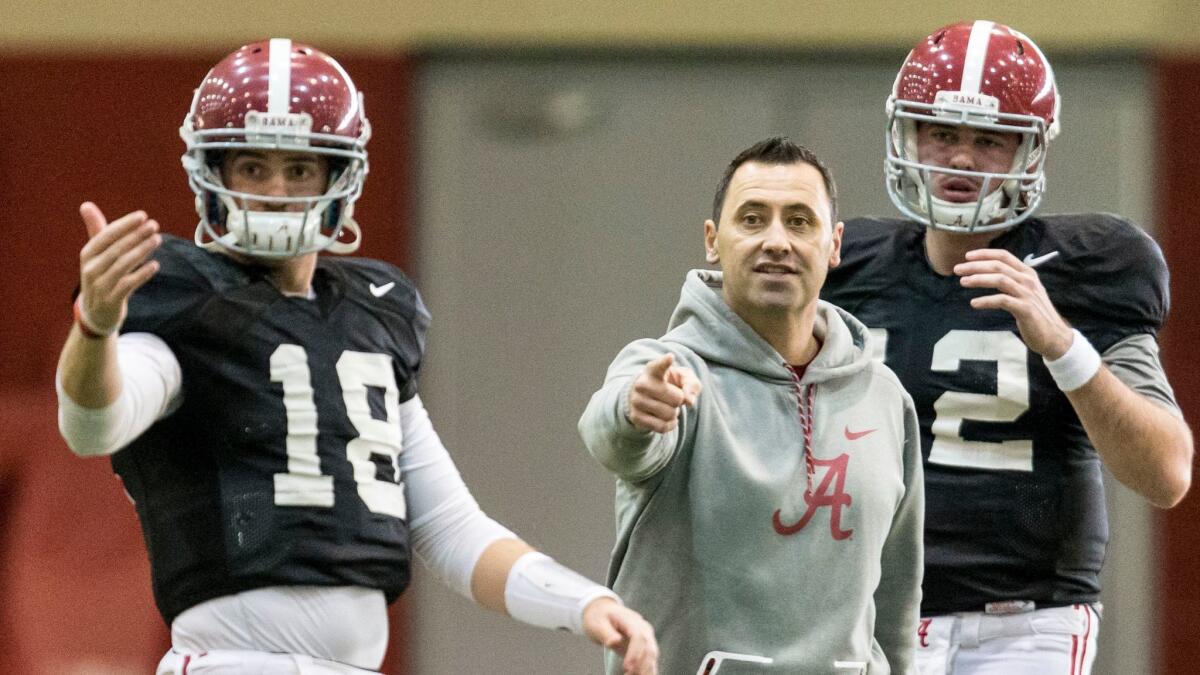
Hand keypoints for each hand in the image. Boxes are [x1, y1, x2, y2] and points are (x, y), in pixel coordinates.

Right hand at [77, 202, 161, 334]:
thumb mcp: (96, 254)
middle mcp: (91, 268)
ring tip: (158, 240)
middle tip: (154, 225)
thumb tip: (86, 204)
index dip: (124, 225)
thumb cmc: (100, 276)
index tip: (143, 216)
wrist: (95, 313)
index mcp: (88, 254)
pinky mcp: (111, 300)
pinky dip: (142, 274)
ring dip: (141, 251)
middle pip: (116, 249)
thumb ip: (96, 230)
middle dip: (136, 235)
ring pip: (123, 265)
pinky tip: (155, 265)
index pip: (106, 236)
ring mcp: (100, 285)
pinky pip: (128, 285)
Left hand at [582, 597, 658, 674]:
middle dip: (641, 665)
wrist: (604, 612)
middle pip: (649, 648)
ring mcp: (646, 638)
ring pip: (652, 656)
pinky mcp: (644, 647)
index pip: (638, 636)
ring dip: (644, 670)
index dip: (634, 653)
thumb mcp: (597, 623)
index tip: (627, 667)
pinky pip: (649, 661)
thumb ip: (606, 633)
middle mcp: (643, 628)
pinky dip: (647, 671)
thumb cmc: (599, 617)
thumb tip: (615, 642)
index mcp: (632, 620)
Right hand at [626, 353, 701, 432]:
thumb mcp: (682, 377)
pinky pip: (662, 427)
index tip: (670, 358)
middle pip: (677, 399)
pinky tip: (666, 418)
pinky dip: (669, 425)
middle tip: (672, 397)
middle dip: (680, 400)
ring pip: (670, 414)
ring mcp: (636, 401)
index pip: (659, 366)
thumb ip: (692, 384)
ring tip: (667, 406)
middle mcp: (641, 384)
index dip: (665, 362)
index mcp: (653, 370)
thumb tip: (689, 401)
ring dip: (674, 413)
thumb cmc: (668, 383)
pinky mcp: (636, 417)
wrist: (644, 396)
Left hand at [954, 248, 1073, 357]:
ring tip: (963, 282)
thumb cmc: (1036, 313)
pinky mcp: (1025, 309)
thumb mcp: (1025, 292)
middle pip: (998, 266)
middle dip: (975, 266)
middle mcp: (1028, 280)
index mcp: (1027, 273)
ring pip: (1000, 280)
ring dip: (979, 279)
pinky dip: (986, 300)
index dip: (985, 254)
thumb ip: (1010, 281)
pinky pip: (1002, 300)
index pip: (1004, 256)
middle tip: (958, 270)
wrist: (1054, 335)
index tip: (967, 256)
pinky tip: (974, 303)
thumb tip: (987, 274)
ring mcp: (1027, 294)